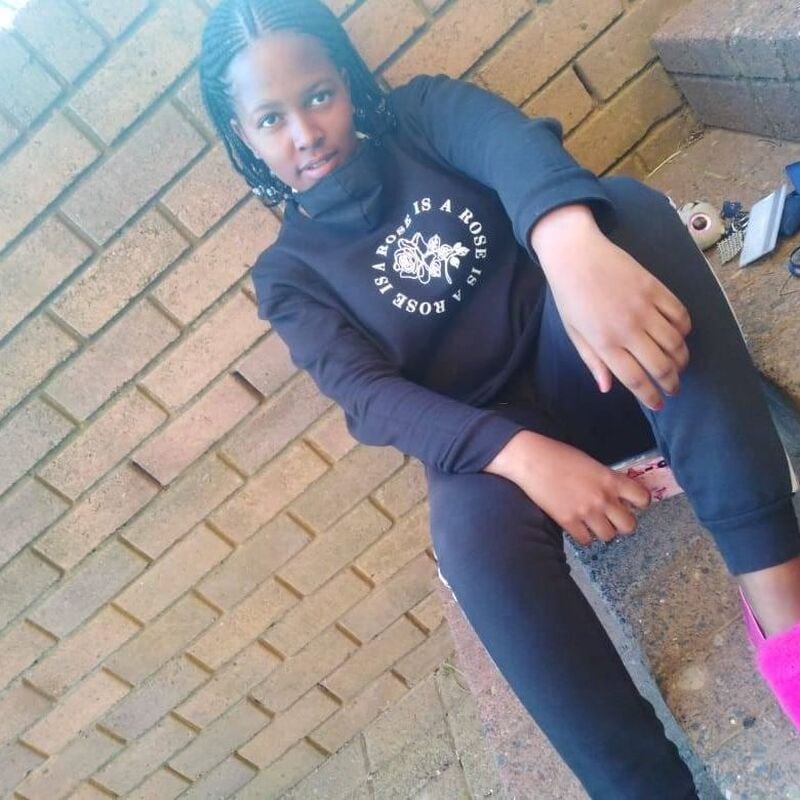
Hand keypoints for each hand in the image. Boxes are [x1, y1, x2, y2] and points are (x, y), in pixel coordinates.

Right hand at [485, 430, 650, 544]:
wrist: (532, 459)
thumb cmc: (560, 455)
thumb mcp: (591, 463)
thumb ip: (606, 479)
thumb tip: (616, 494)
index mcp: (611, 479)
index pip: (643, 498)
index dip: (639, 503)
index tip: (631, 503)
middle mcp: (603, 498)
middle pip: (629, 525)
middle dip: (623, 523)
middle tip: (612, 518)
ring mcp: (586, 512)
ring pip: (608, 536)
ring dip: (602, 531)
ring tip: (593, 522)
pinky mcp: (568, 522)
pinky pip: (585, 540)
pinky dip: (583, 535)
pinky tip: (577, 526)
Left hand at [530, 205, 691, 410]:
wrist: (576, 254)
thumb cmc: (569, 296)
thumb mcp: (574, 333)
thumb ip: (592, 361)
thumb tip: (607, 389)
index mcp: (604, 342)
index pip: (635, 379)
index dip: (650, 396)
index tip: (658, 404)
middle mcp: (628, 328)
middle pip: (661, 366)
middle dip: (671, 383)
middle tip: (673, 388)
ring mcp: (645, 308)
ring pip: (676, 343)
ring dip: (681, 359)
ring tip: (678, 366)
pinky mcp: (656, 288)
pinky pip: (680, 315)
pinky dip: (684, 330)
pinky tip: (680, 337)